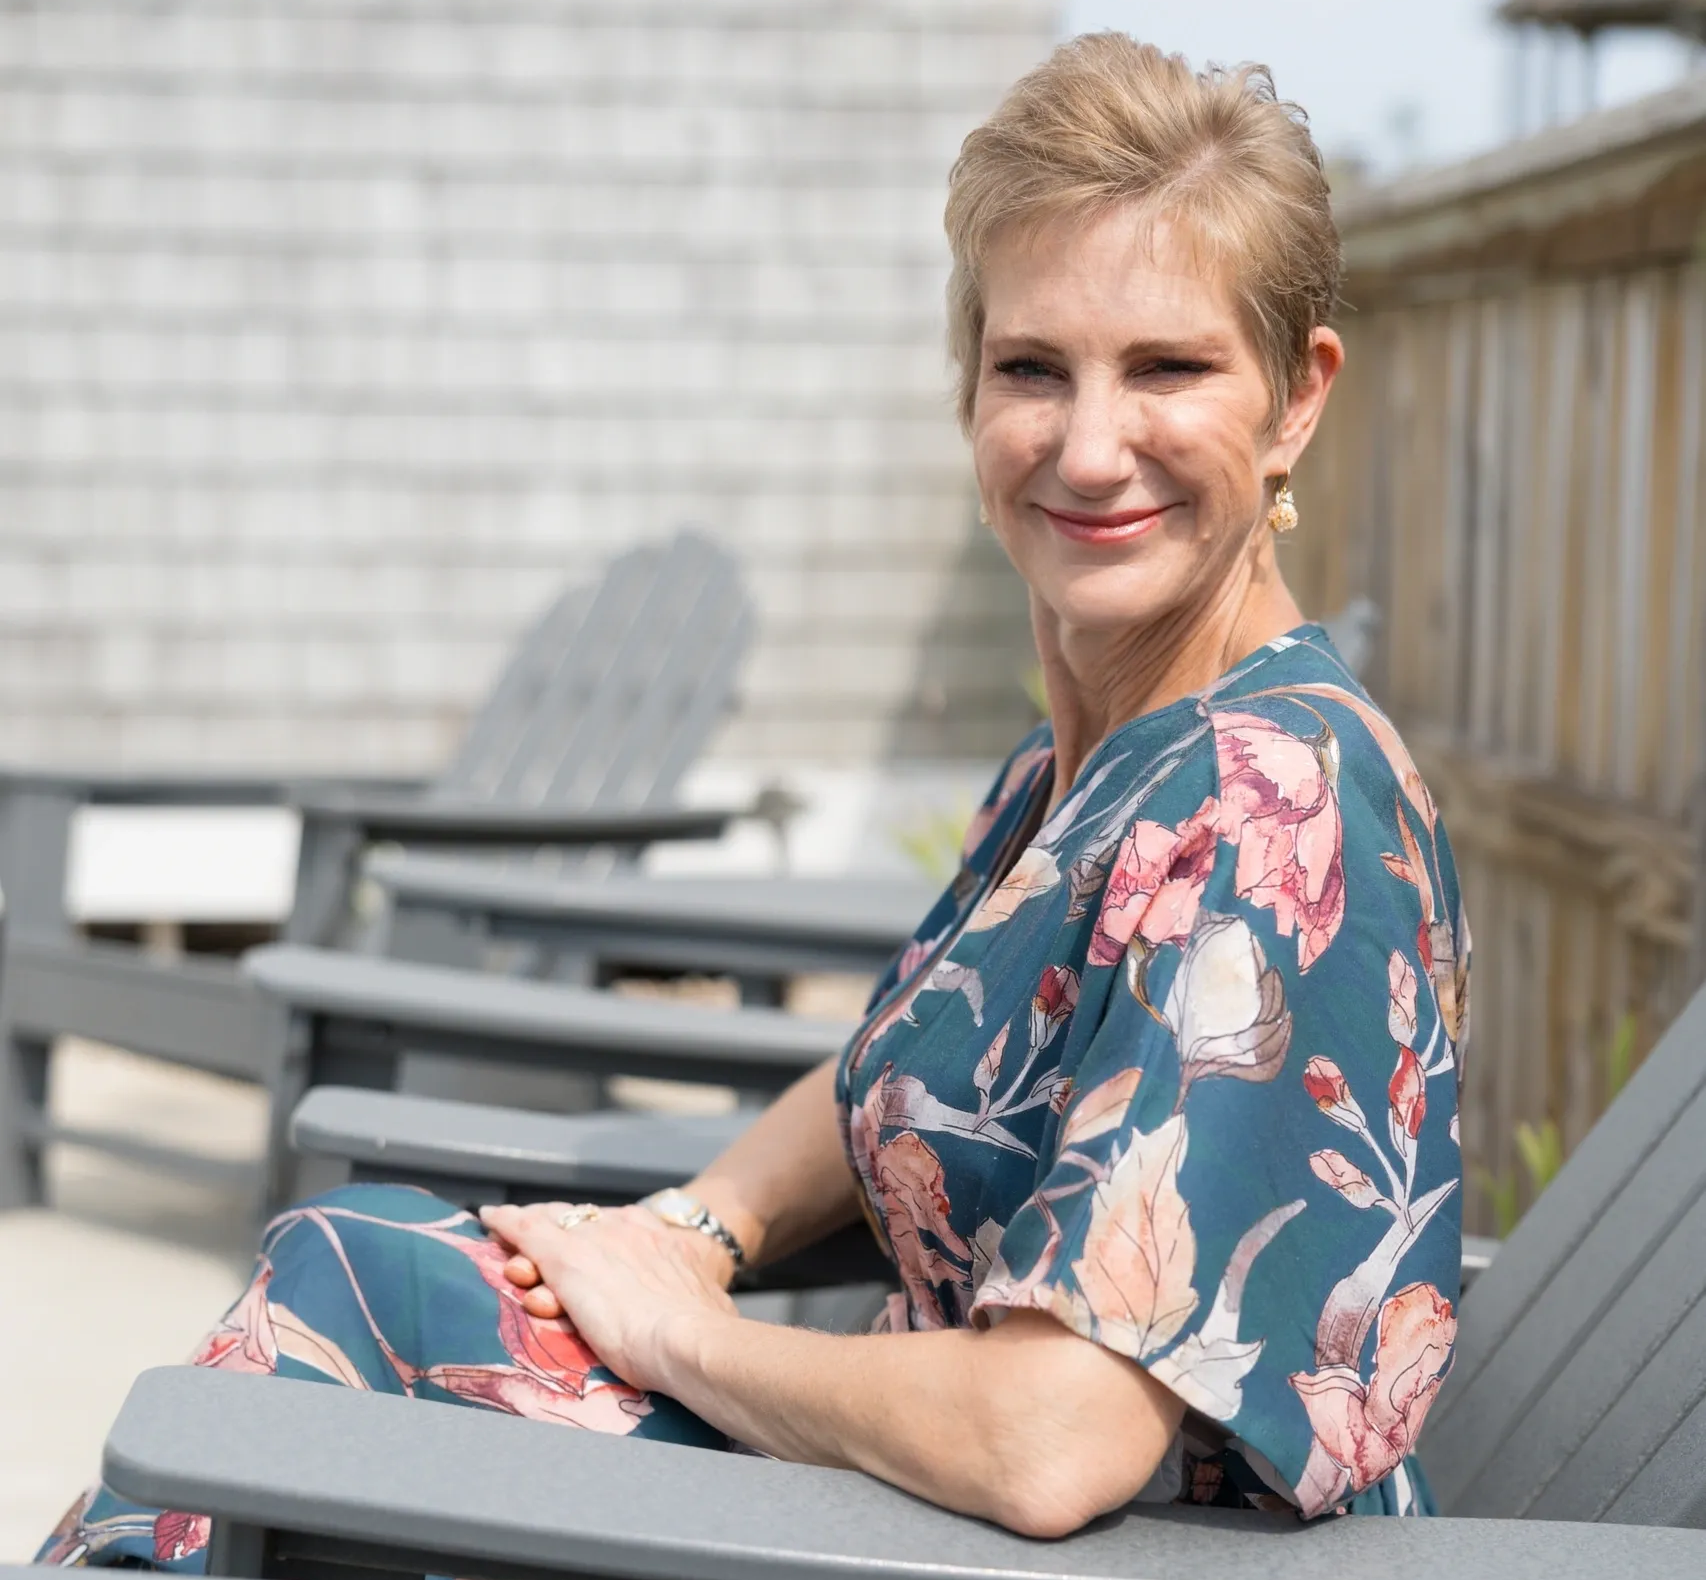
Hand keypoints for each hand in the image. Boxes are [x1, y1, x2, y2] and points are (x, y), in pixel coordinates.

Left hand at [478, 1201, 738, 1390]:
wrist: (690, 1339)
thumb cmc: (705, 1332)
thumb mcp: (710, 1304)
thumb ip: (702, 1301)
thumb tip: (714, 1315)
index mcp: (663, 1239)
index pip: (619, 1226)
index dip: (597, 1237)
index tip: (590, 1248)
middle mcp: (628, 1228)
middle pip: (582, 1220)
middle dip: (559, 1230)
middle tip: (539, 1246)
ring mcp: (596, 1241)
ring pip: (553, 1225)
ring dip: (530, 1235)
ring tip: (510, 1239)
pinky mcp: (566, 1258)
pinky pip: (528, 1231)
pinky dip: (507, 1224)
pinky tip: (491, 1220)